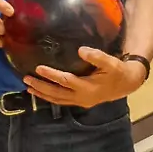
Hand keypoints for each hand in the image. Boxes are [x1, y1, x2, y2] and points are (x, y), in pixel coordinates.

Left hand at [25, 47, 146, 106]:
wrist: (126, 84)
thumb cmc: (117, 71)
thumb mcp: (110, 62)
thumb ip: (97, 56)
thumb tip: (81, 50)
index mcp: (88, 88)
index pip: (65, 81)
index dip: (51, 75)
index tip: (38, 68)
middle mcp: (82, 97)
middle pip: (57, 93)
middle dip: (40, 86)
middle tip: (26, 79)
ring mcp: (80, 102)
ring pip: (57, 100)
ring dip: (42, 94)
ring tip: (28, 87)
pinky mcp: (80, 102)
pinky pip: (61, 101)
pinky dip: (50, 97)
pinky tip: (41, 92)